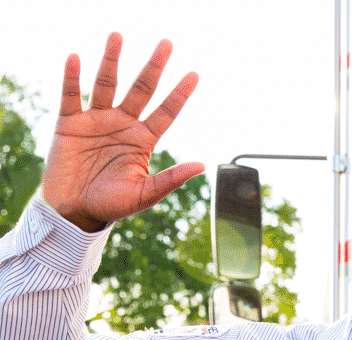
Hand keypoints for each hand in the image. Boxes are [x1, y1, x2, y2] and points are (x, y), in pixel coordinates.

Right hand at [41, 32, 203, 231]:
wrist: (74, 211)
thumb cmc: (111, 205)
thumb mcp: (145, 194)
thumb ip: (171, 179)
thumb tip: (202, 165)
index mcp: (143, 140)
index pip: (166, 112)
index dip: (179, 94)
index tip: (195, 74)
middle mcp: (123, 124)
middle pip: (141, 89)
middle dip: (153, 67)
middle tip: (166, 43)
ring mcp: (97, 121)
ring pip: (106, 84)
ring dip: (112, 60)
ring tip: (118, 36)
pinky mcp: (70, 123)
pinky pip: (71, 96)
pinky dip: (72, 78)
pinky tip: (75, 58)